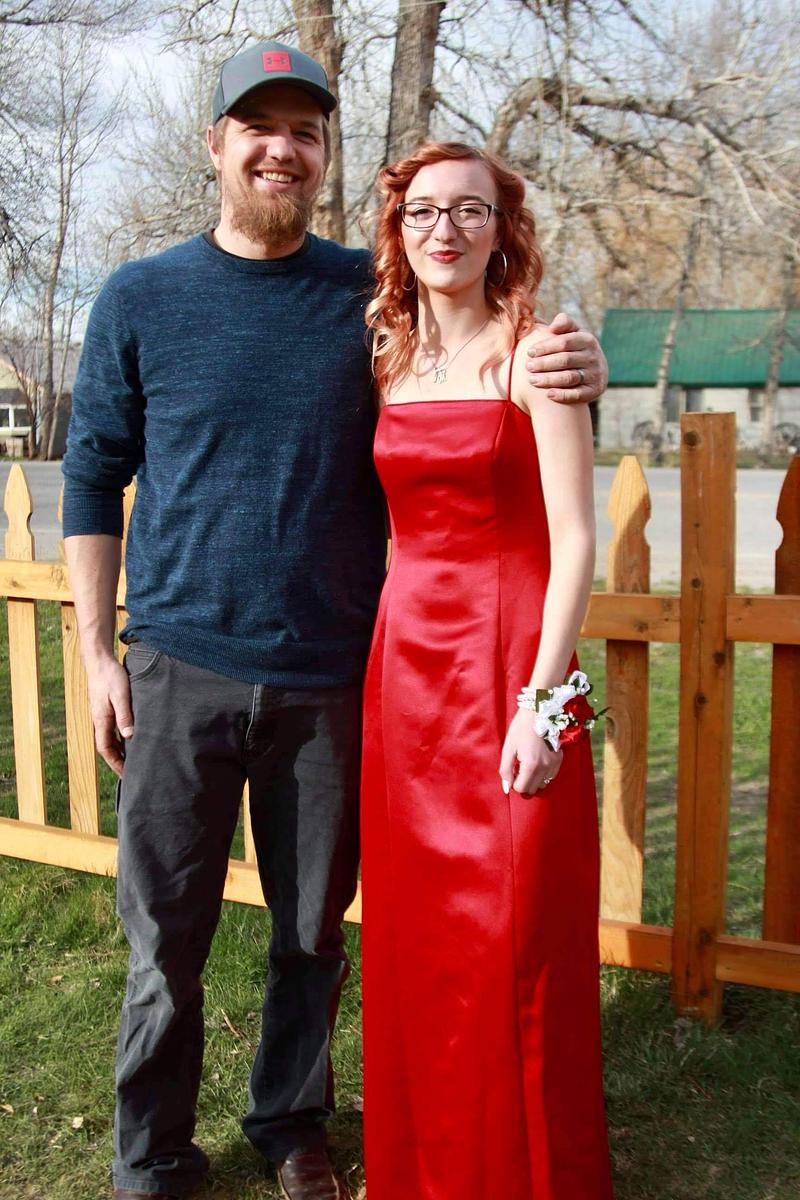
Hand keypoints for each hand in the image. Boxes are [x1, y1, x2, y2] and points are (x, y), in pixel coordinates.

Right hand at [85, 654, 133, 776]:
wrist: (100, 661)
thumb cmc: (111, 676)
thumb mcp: (120, 696)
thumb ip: (124, 715)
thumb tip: (129, 736)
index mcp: (101, 720)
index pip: (105, 749)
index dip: (115, 763)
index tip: (126, 775)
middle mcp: (99, 721)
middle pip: (107, 747)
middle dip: (118, 761)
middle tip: (133, 772)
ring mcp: (101, 715)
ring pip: (110, 739)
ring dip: (119, 750)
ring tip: (133, 760)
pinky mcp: (106, 709)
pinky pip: (112, 729)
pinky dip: (120, 738)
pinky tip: (131, 739)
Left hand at [499, 708, 562, 795]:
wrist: (538, 712)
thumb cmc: (520, 728)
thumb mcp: (508, 748)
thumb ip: (505, 770)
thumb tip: (507, 789)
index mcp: (530, 765)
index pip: (521, 788)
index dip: (514, 781)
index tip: (513, 769)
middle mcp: (545, 767)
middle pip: (532, 789)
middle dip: (523, 782)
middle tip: (519, 766)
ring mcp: (554, 764)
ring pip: (542, 784)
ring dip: (533, 779)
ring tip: (529, 762)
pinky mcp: (559, 760)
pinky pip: (550, 777)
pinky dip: (542, 773)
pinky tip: (538, 760)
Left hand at [527, 311, 607, 403]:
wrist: (596, 370)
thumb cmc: (575, 348)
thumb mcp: (573, 332)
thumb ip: (563, 323)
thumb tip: (551, 323)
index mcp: (587, 339)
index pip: (564, 342)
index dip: (545, 347)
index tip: (529, 352)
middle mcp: (593, 356)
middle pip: (565, 360)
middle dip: (544, 363)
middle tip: (528, 367)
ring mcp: (595, 374)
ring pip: (570, 377)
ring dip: (549, 379)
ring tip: (532, 380)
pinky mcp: (595, 390)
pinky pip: (578, 394)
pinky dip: (563, 395)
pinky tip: (548, 395)